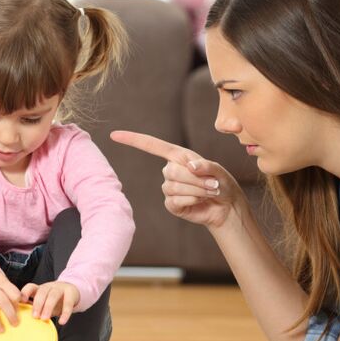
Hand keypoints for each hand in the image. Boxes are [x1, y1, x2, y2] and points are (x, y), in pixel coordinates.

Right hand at [0, 268, 21, 339]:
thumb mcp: (2, 279)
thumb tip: (24, 302)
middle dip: (10, 314)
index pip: (12, 292)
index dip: (18, 302)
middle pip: (2, 302)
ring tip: (1, 331)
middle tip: (16, 324)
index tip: (22, 309)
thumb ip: (11, 290)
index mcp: (0, 282)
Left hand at [20, 281, 79, 324]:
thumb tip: (24, 319)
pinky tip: (62, 321)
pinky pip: (68, 303)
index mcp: (40, 289)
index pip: (31, 287)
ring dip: (48, 307)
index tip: (22, 301)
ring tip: (45, 318)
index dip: (25, 292)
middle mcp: (49, 287)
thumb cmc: (54, 300)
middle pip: (42, 291)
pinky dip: (65, 313)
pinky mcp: (71, 293)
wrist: (72, 291)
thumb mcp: (44, 302)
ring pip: (54, 295)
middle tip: (35, 316)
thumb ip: (35, 308)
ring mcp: (61, 288)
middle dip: (38, 304)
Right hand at [110, 130, 245, 228]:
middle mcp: (170, 170)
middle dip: (195, 178)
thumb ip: (205, 166)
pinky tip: (200, 200)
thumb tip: (189, 166)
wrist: (225, 205)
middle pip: (170, 171)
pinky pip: (175, 200)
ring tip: (210, 191)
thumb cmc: (221, 182)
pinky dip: (191, 199)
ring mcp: (169, 188)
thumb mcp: (217, 170)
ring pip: (173, 186)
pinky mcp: (171, 204)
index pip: (151, 145)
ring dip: (196, 189)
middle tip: (212, 183)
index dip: (133, 139)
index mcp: (177, 156)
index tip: (114, 135)